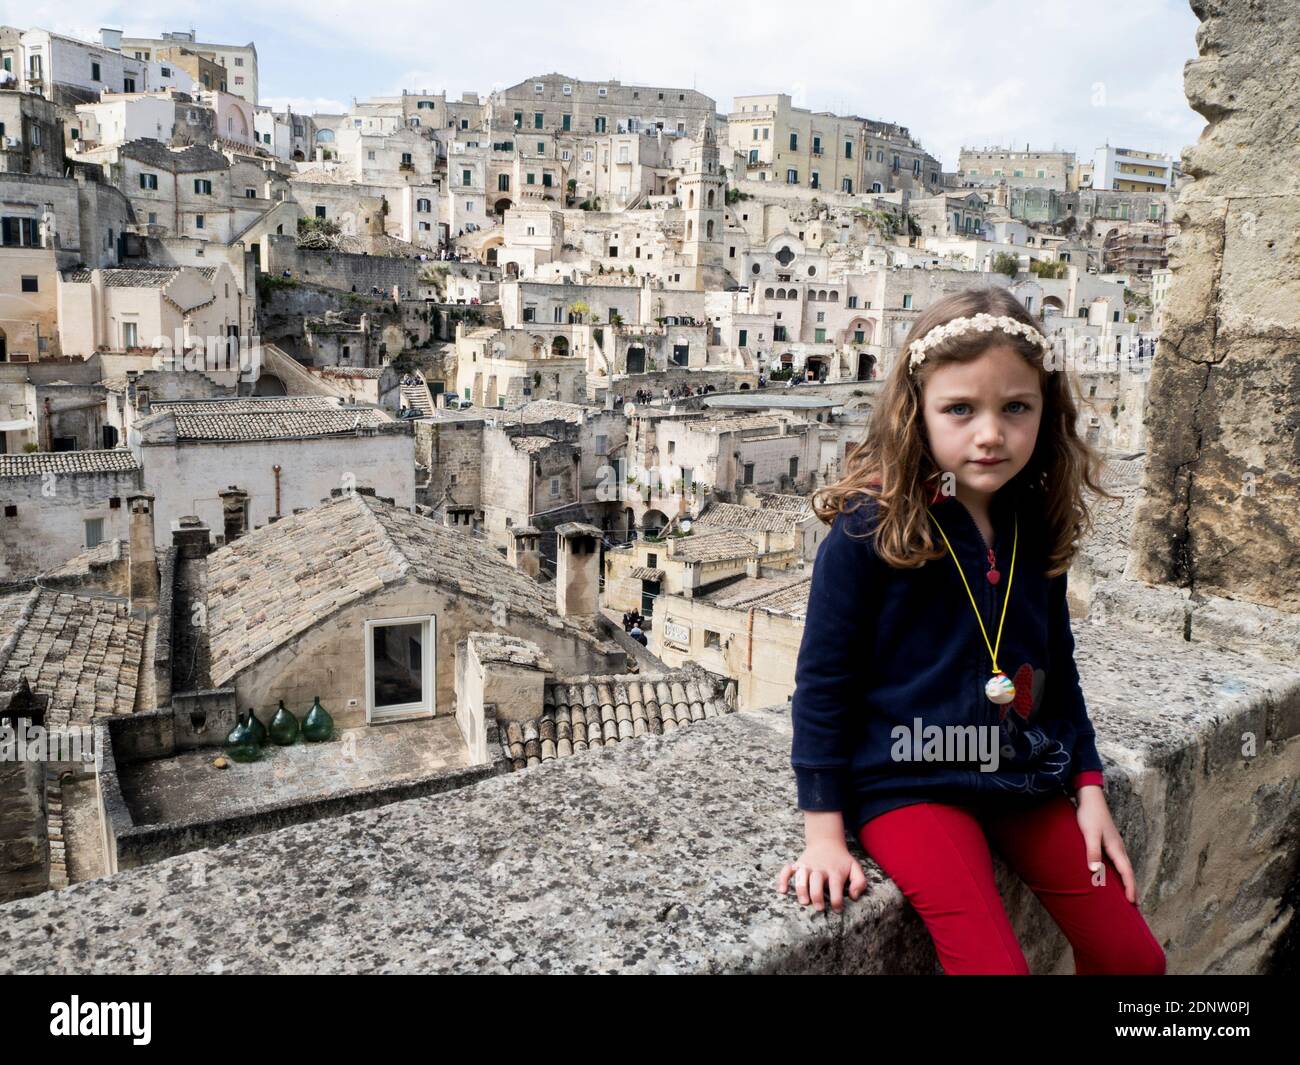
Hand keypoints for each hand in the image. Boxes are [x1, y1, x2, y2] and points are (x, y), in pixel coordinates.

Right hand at [776, 841, 867, 912]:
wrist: (827, 841)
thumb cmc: (841, 860)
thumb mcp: (855, 868)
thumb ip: (860, 882)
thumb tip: (853, 896)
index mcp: (835, 871)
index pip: (836, 887)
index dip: (836, 900)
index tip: (837, 909)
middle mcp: (819, 869)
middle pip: (816, 882)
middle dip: (817, 896)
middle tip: (819, 908)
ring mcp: (807, 866)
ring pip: (800, 877)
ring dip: (801, 889)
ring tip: (804, 901)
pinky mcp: (797, 864)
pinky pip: (786, 871)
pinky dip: (782, 880)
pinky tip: (783, 890)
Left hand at [1075, 785, 1136, 903]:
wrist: (1090, 798)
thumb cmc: (1089, 815)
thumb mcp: (1089, 834)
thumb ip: (1092, 851)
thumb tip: (1095, 871)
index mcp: (1116, 848)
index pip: (1126, 872)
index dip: (1130, 887)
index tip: (1133, 902)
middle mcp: (1119, 848)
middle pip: (1128, 872)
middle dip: (1132, 888)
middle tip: (1135, 905)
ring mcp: (1115, 845)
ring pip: (1124, 867)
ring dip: (1127, 881)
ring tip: (1127, 894)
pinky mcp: (1109, 842)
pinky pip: (1117, 862)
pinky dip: (1120, 872)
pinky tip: (1114, 876)